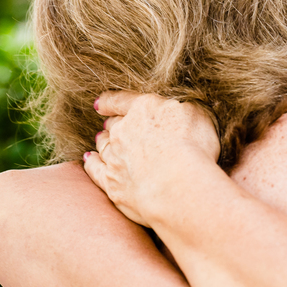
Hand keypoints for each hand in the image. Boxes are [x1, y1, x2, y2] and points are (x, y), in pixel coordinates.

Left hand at [84, 91, 221, 225]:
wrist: (178, 185)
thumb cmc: (194, 147)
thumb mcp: (198, 115)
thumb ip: (183, 108)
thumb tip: (180, 107)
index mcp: (143, 109)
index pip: (121, 101)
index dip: (110, 101)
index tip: (101, 103)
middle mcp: (123, 131)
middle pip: (113, 126)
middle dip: (112, 125)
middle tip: (111, 125)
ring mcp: (114, 157)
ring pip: (103, 146)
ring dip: (102, 142)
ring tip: (101, 140)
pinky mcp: (111, 182)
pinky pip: (94, 169)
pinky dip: (91, 162)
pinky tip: (89, 159)